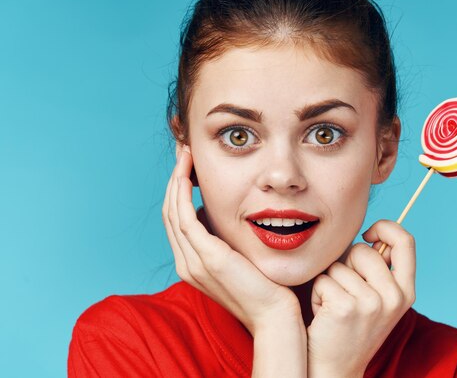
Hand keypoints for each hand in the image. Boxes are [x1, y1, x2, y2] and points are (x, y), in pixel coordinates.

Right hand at [162, 145, 301, 334]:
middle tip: (183, 152)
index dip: (179, 189)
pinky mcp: (207, 258)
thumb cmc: (264, 286)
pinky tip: (187, 175)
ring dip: (176, 180)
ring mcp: (193, 261)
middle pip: (170, 211)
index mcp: (192, 262)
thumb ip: (228, 238)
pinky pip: (184, 218)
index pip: (177, 218)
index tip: (189, 164)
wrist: (274, 314)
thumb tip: (226, 214)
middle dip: (175, 179)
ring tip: (185, 155)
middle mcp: (186, 262)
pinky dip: (181, 194)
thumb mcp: (241, 256)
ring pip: (173, 211)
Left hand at [306, 220, 416, 377]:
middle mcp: (394, 297)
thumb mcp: (378, 299)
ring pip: (340, 265)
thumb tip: (370, 234)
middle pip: (363, 250)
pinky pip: (323, 279)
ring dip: (329, 281)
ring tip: (334, 306)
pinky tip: (324, 314)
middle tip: (345, 292)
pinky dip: (317, 293)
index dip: (386, 227)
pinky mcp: (346, 307)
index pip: (405, 241)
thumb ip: (379, 268)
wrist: (335, 368)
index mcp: (406, 292)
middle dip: (346, 264)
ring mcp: (371, 303)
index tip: (367, 234)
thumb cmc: (350, 327)